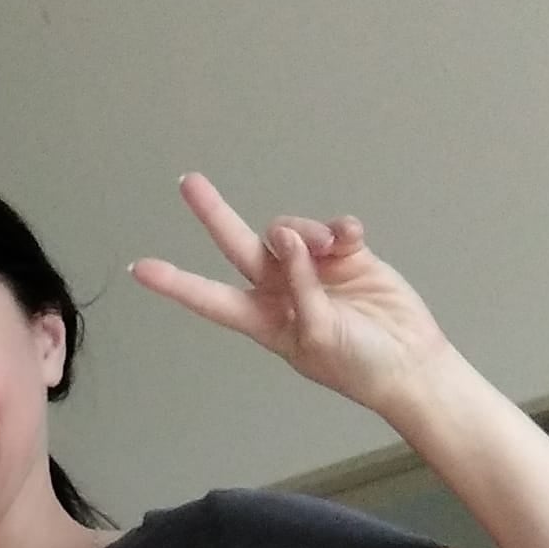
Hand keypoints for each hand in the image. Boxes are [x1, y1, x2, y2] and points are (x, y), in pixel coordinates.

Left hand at [131, 173, 455, 416]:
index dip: (176, 284)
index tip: (140, 269)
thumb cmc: (357, 365)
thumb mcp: (319, 334)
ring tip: (331, 250)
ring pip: (290, 230)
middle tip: (189, 182)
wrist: (408, 362)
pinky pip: (333, 227)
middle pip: (238, 246)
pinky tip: (352, 240)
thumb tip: (285, 236)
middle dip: (214, 214)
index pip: (210, 299)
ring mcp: (312, 269)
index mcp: (261, 319)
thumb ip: (299, 286)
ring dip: (306, 233)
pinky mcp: (346, 253)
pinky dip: (341, 228)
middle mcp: (280, 290)